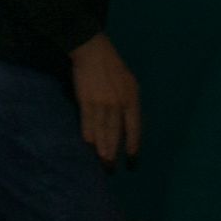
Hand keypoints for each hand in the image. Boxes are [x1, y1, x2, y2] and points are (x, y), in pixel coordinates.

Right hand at [70, 32, 139, 163]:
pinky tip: (88, 143)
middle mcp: (118, 104)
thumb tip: (127, 121)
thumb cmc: (113, 67)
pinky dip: (88, 132)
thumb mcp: (130, 83)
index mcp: (132, 100)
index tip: (131, 157)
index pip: (134, 127)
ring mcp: (102, 103)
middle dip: (113, 150)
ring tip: (101, 160)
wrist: (94, 53)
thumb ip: (129, 102)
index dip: (132, 143)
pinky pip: (87, 120)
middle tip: (111, 166)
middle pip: (116, 131)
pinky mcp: (86, 100)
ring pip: (102, 129)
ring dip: (101, 146)